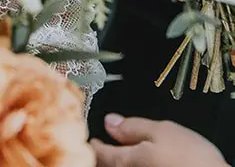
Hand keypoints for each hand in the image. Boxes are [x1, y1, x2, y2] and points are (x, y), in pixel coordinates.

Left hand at [93, 115, 226, 166]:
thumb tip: (110, 121)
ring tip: (118, 150)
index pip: (99, 153)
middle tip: (100, 143)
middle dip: (101, 155)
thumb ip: (133, 127)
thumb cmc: (192, 159)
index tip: (91, 136)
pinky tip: (140, 160)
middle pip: (108, 165)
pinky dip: (133, 165)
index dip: (93, 143)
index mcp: (127, 161)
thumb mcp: (162, 131)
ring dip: (116, 161)